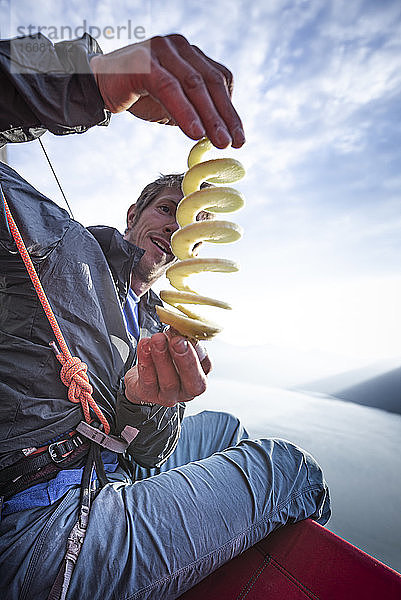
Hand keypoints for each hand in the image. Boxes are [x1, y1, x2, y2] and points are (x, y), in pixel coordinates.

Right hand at [89, 34, 244, 148]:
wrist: (98, 85)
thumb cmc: (138, 95)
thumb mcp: (173, 104)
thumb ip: (195, 111)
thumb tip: (219, 134)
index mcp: (191, 54)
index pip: (221, 79)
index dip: (232, 109)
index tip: (239, 137)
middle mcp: (179, 47)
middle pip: (212, 82)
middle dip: (226, 116)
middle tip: (234, 143)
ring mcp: (162, 50)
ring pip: (194, 85)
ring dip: (210, 117)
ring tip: (219, 141)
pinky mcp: (144, 62)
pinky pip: (170, 88)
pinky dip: (185, 112)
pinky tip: (195, 133)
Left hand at [124, 331, 210, 406]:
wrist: (144, 374)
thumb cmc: (166, 358)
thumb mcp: (175, 346)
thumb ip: (180, 338)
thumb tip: (178, 325)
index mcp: (200, 374)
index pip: (204, 365)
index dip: (196, 351)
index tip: (187, 336)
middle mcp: (188, 389)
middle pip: (191, 379)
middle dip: (185, 358)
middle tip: (177, 341)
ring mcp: (169, 395)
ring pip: (168, 381)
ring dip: (162, 357)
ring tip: (157, 340)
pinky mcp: (149, 395)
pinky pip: (148, 380)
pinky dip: (146, 361)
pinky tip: (144, 347)